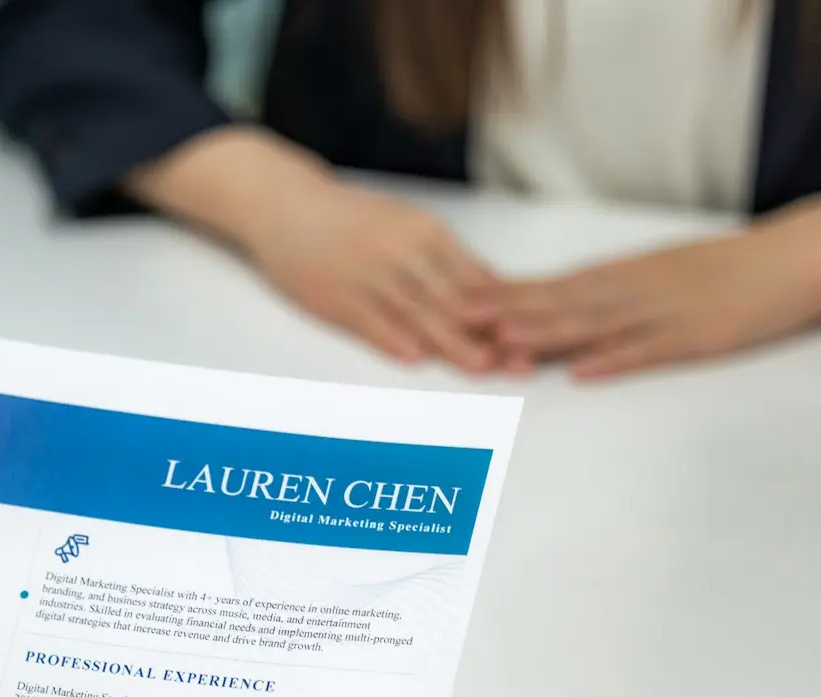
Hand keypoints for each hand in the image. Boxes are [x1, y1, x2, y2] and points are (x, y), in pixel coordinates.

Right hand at [127, 128, 506, 371]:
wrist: (286, 206)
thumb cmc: (351, 220)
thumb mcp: (404, 225)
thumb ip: (446, 258)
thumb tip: (493, 289)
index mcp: (424, 231)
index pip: (474, 277)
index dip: (505, 310)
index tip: (534, 334)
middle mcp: (400, 250)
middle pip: (452, 299)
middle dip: (488, 333)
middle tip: (519, 361)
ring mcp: (365, 274)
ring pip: (416, 314)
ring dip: (450, 343)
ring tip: (480, 367)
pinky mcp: (333, 296)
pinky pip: (368, 321)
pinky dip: (392, 339)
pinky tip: (415, 357)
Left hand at [485, 194, 820, 377]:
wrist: (795, 256)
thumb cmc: (722, 269)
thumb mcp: (656, 272)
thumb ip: (606, 291)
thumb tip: (556, 306)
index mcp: (621, 274)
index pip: (550, 286)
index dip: (501, 297)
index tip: (454, 302)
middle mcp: (632, 290)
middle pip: (559, 304)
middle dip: (506, 315)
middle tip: (457, 323)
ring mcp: (663, 313)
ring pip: (595, 325)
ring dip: (548, 335)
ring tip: (503, 343)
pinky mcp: (697, 337)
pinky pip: (650, 351)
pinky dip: (615, 360)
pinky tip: (583, 372)